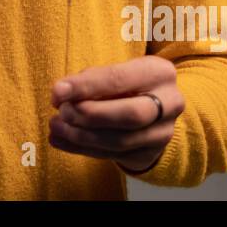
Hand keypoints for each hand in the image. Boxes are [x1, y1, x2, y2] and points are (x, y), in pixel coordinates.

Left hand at [48, 54, 182, 173]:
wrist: (153, 107)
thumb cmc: (125, 83)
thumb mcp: (113, 71)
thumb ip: (90, 80)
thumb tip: (61, 95)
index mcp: (159, 73)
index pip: (119, 80)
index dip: (85, 87)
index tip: (57, 92)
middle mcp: (170, 103)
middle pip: (131, 115)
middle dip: (91, 115)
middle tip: (62, 111)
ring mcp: (162, 133)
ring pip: (121, 141)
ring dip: (82, 135)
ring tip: (56, 126)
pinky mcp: (150, 154)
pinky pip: (113, 155)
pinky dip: (82, 149)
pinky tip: (60, 141)